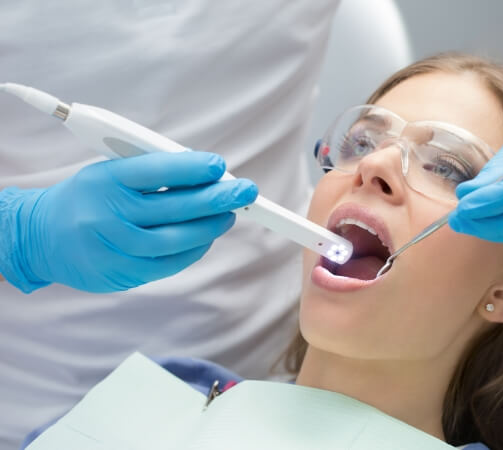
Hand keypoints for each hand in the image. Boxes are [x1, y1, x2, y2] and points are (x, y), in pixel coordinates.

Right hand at [0, 151, 257, 292]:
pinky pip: (168, 264)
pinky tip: (206, 237)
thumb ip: (152, 173)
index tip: (219, 166)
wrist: (42, 237)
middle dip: (217, 198)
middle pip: (173, 207)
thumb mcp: (109, 173)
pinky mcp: (121, 273)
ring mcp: (114, 248)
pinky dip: (193, 250)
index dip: (190, 168)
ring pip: (176, 240)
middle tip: (245, 191)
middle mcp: (108, 214)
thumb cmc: (87, 198)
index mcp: (105, 180)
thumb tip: (204, 175)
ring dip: (210, 227)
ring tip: (229, 215)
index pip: (154, 170)